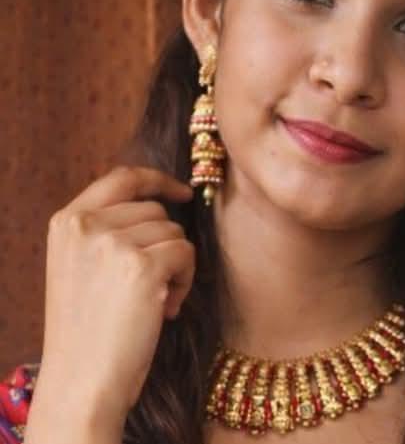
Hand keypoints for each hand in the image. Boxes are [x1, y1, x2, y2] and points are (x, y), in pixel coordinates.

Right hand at [30, 165, 195, 431]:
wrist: (83, 379)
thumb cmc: (89, 329)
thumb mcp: (81, 264)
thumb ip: (107, 229)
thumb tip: (163, 205)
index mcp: (67, 221)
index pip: (122, 177)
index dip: (158, 180)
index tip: (182, 192)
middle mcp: (86, 224)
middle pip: (156, 211)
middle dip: (164, 244)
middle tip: (152, 285)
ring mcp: (113, 242)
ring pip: (174, 232)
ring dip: (176, 266)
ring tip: (153, 301)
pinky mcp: (142, 265)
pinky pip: (186, 253)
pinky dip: (186, 280)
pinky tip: (165, 308)